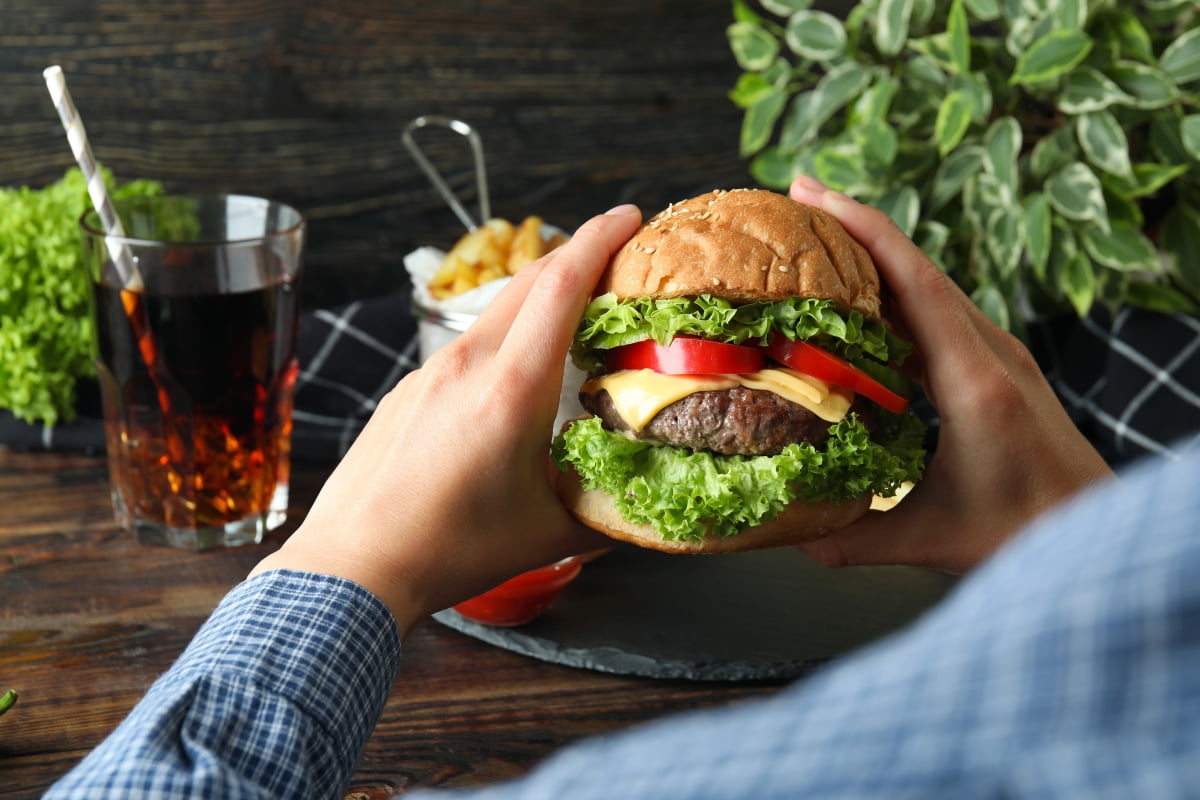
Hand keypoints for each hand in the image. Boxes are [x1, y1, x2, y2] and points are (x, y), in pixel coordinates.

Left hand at [250, 205, 643, 632]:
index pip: (560, 286)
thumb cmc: (450, 550)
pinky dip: (502, 339)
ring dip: (538, 300)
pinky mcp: (406, 392)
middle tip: (615, 257)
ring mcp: (429, 375)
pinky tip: (513, 377)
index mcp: (511, 388)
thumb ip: (610, 509)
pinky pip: (465, 347)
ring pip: (495, 313)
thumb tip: (652, 500)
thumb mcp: (551, 533)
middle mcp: (466, 365)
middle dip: (576, 256)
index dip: (599, 241)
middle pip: (529, 282)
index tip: (629, 217)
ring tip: (572, 320)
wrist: (355, 566)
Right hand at [788, 176, 1112, 573]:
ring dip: (877, 254)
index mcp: (975, 382)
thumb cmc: (1025, 533)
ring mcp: (999, 355)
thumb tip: (790, 536)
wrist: (1095, 531)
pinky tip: (862, 300)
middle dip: (858, 225)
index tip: (814, 194)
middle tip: (798, 196)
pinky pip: (941, 313)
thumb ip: (856, 539)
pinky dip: (897, 293)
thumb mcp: (933, 539)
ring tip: (820, 238)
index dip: (865, 231)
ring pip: (932, 285)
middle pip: (919, 267)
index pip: (916, 283)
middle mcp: (990, 353)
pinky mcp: (999, 368)